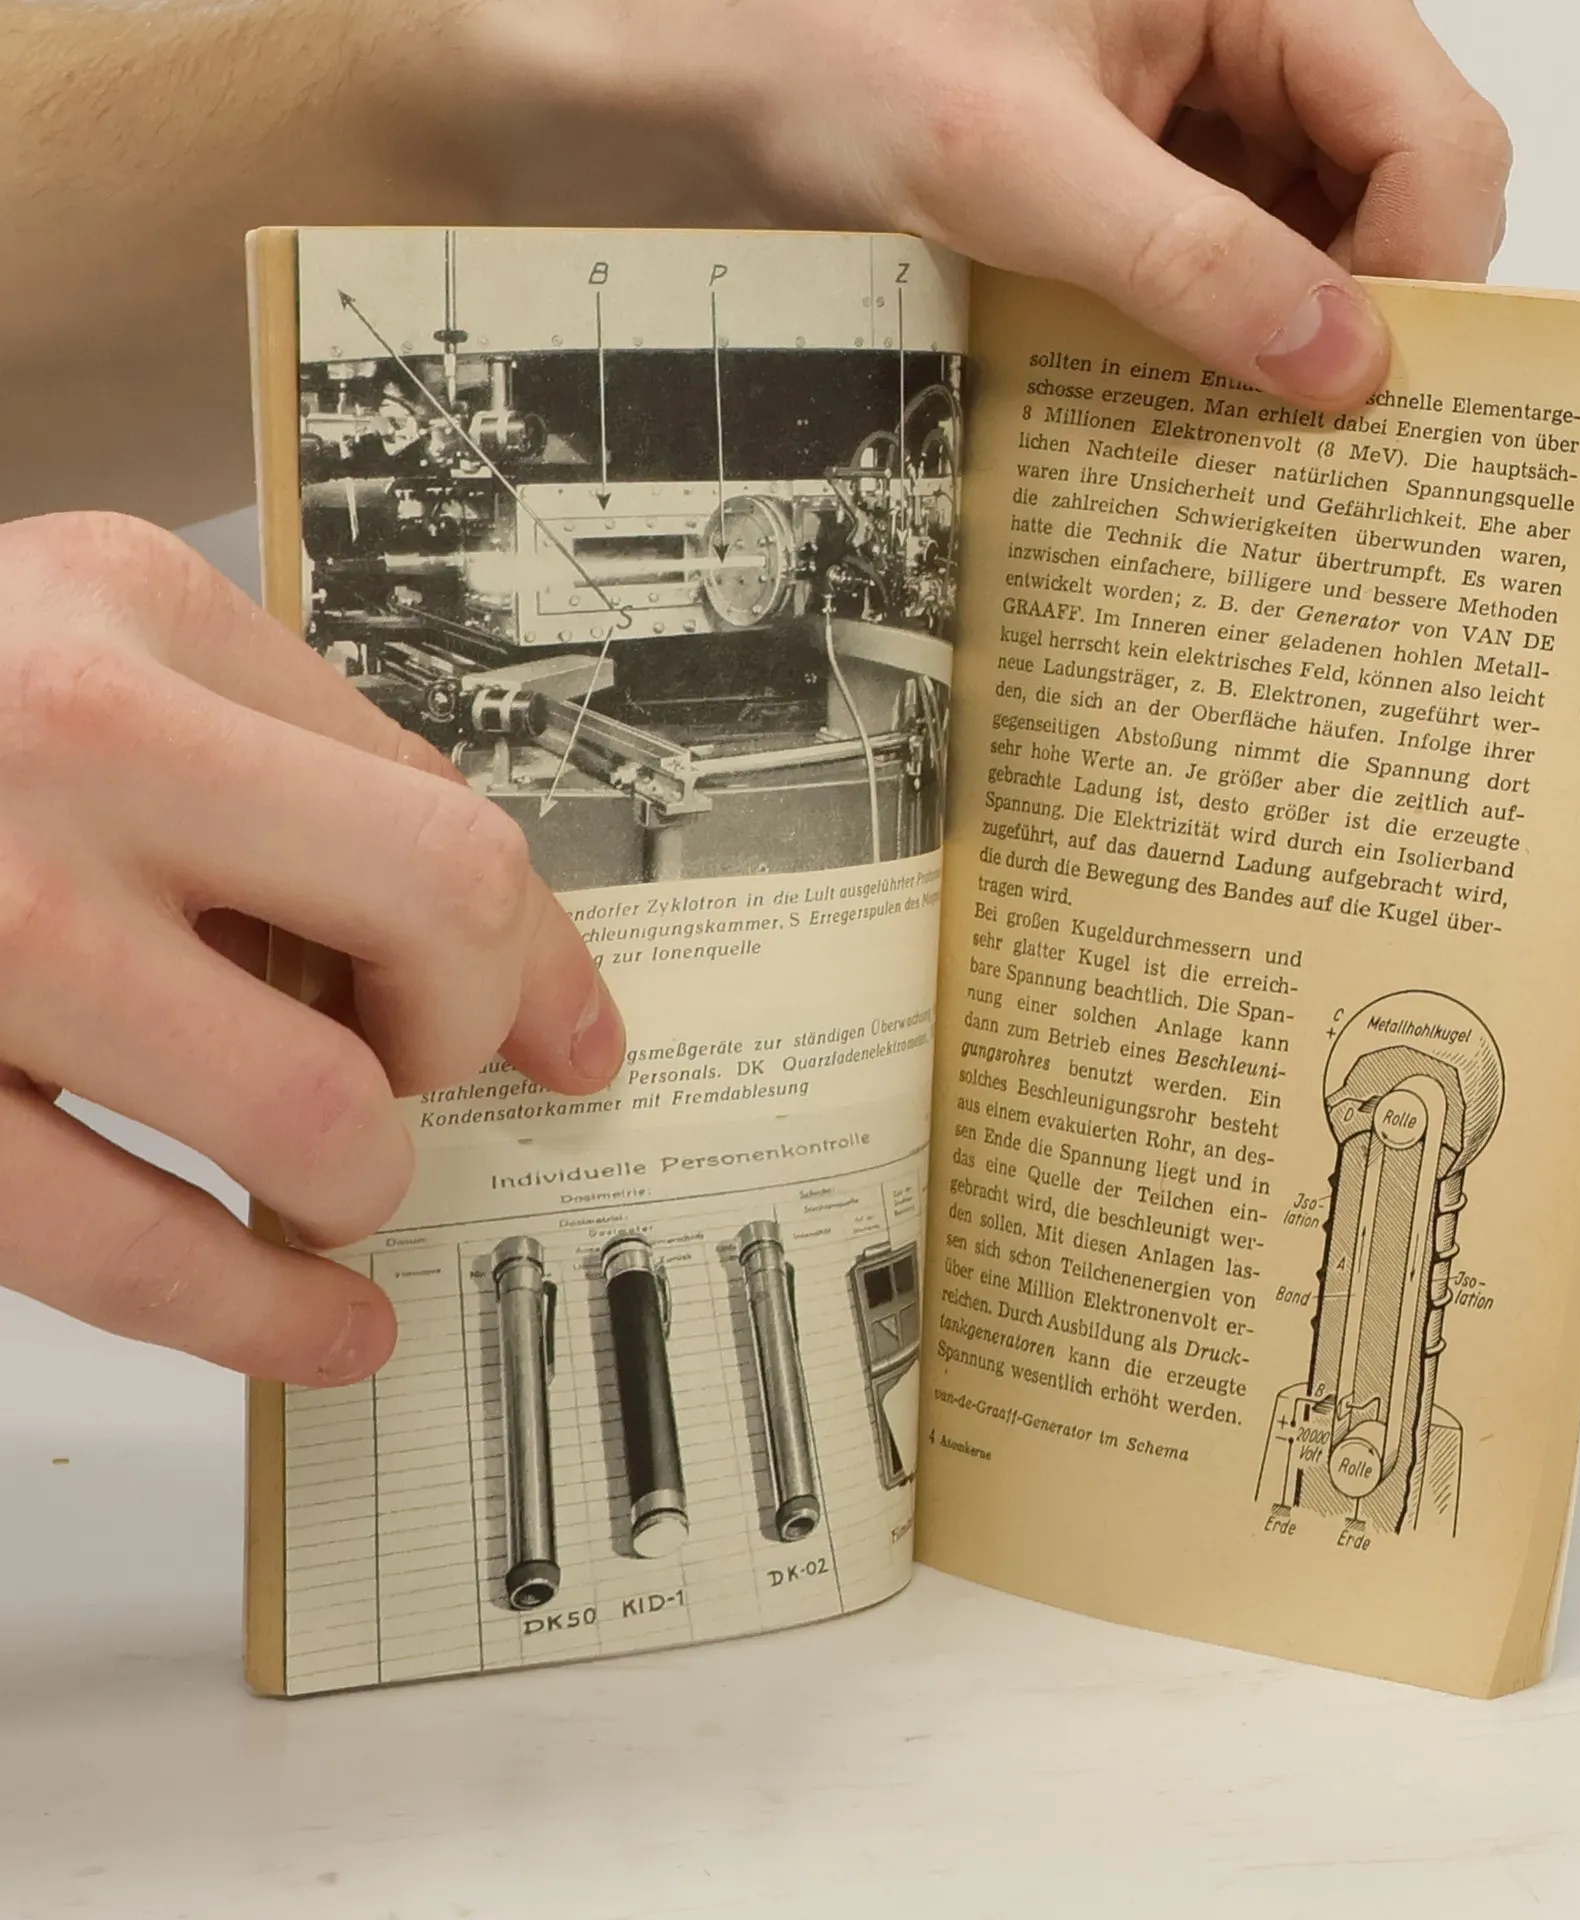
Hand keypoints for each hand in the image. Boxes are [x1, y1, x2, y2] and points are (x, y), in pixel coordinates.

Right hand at [0, 513, 625, 1383]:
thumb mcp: (97, 646)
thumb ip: (298, 769)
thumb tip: (513, 963)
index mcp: (131, 621)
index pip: (445, 817)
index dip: (539, 955)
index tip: (571, 1036)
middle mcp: (57, 750)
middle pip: (434, 922)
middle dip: (460, 1039)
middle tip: (411, 1074)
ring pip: (307, 1114)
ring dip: (361, 1181)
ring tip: (333, 1186)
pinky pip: (123, 1254)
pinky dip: (259, 1316)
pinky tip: (314, 1327)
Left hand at [462, 0, 1509, 410]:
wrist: (684, 68)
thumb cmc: (818, 43)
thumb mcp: (1007, 157)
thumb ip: (1185, 256)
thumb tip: (1339, 362)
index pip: (1429, 126)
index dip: (1426, 270)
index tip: (1371, 401)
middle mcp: (1243, 31)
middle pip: (1392, 187)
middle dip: (1364, 317)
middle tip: (1311, 446)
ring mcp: (1193, 109)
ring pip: (1316, 240)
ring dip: (1287, 343)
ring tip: (1234, 439)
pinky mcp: (1136, 177)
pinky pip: (1225, 265)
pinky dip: (1214, 340)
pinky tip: (1175, 405)